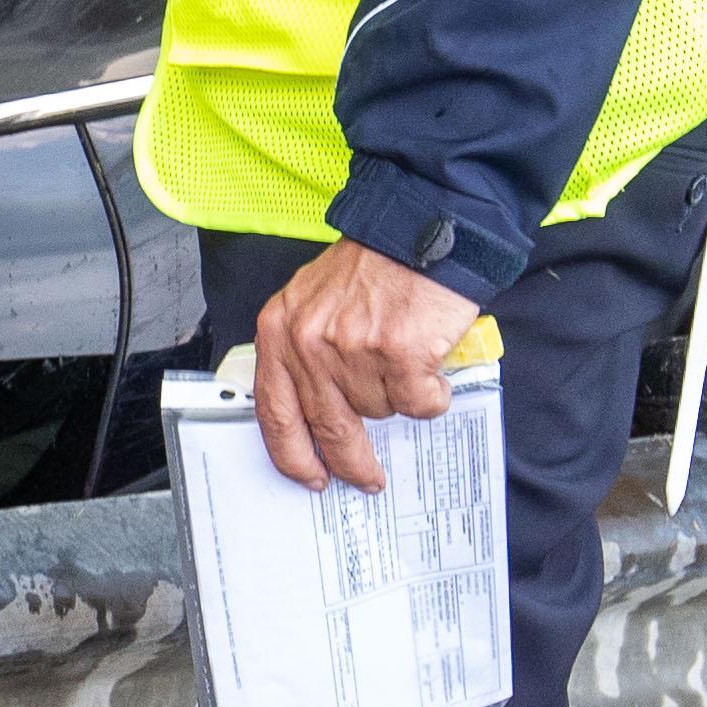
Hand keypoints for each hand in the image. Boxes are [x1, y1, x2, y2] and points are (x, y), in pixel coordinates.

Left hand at [247, 237, 483, 493]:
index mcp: (280, 330)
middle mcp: (309, 343)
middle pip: (329, 428)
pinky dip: (431, 394)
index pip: (274, 413)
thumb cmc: (372, 265)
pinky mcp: (398, 354)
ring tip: (406, 363)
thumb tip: (318, 415)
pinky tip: (430, 368)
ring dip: (398, 397)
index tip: (309, 476)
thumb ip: (304, 352)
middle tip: (368, 477)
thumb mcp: (312, 301)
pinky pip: (418, 403)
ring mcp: (352, 350)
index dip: (292, 455)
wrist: (419, 229)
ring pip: (379, 411)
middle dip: (352, 462)